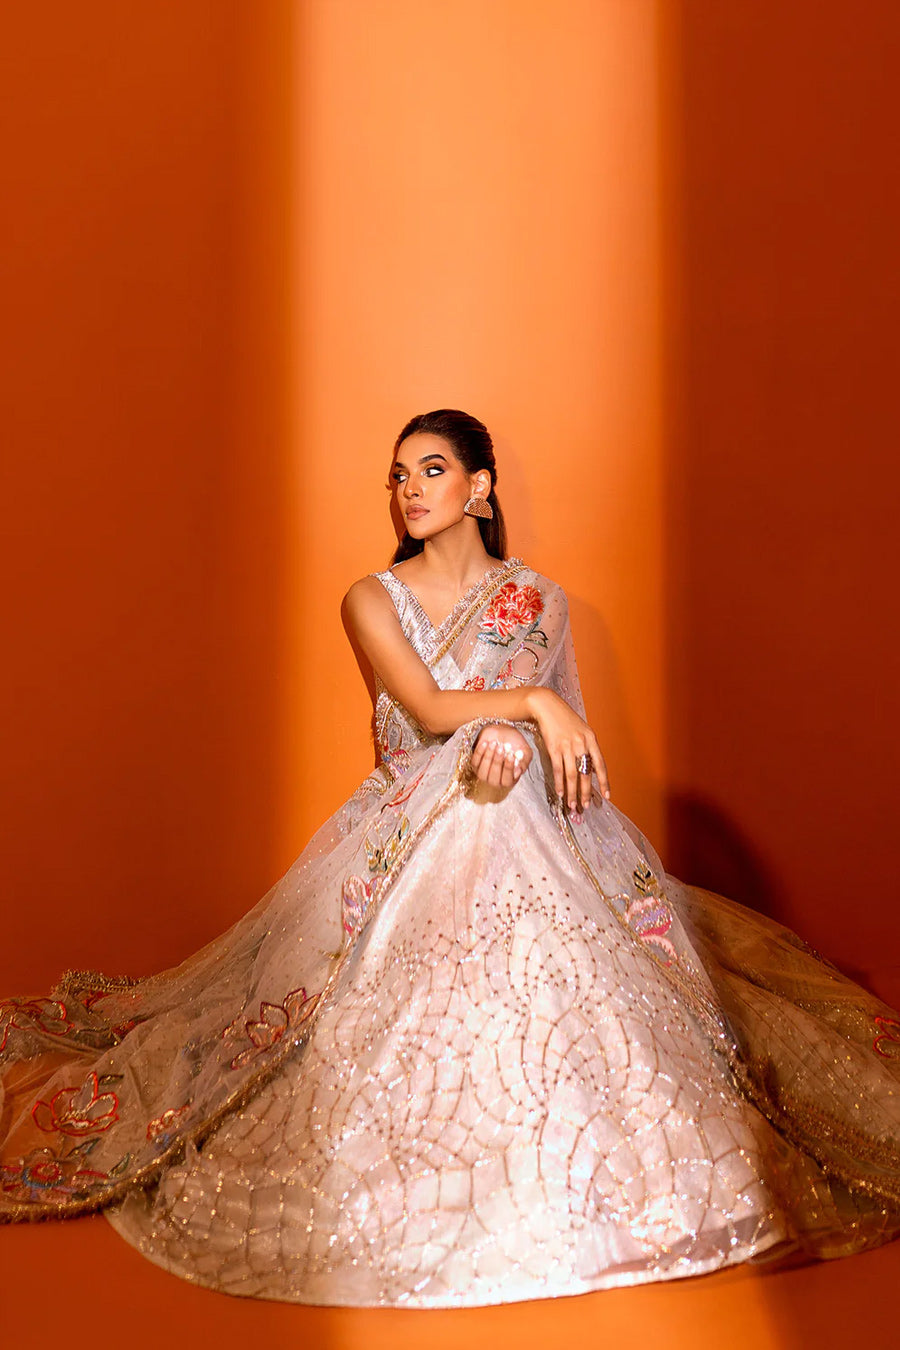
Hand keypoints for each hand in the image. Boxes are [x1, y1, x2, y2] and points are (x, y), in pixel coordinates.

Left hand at [471, 725, 531, 791]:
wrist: (505, 733)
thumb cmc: (516, 744)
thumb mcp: (525, 752)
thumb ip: (525, 761)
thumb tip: (518, 770)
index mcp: (509, 780)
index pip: (506, 781)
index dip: (508, 769)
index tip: (511, 755)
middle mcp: (495, 780)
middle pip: (493, 778)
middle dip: (497, 762)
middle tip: (501, 748)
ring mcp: (484, 773)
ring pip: (482, 772)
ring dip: (488, 757)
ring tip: (494, 743)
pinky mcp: (475, 764)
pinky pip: (475, 762)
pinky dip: (479, 752)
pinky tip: (486, 743)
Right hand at [526, 688, 609, 812]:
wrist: (547, 706)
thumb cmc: (564, 718)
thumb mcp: (581, 729)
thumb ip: (586, 746)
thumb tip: (589, 766)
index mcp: (591, 739)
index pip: (600, 765)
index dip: (604, 781)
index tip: (606, 796)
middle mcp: (581, 743)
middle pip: (586, 773)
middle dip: (586, 792)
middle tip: (586, 806)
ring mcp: (567, 746)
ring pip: (572, 775)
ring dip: (572, 792)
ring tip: (572, 804)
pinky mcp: (554, 748)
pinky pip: (558, 770)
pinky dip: (559, 783)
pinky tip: (560, 792)